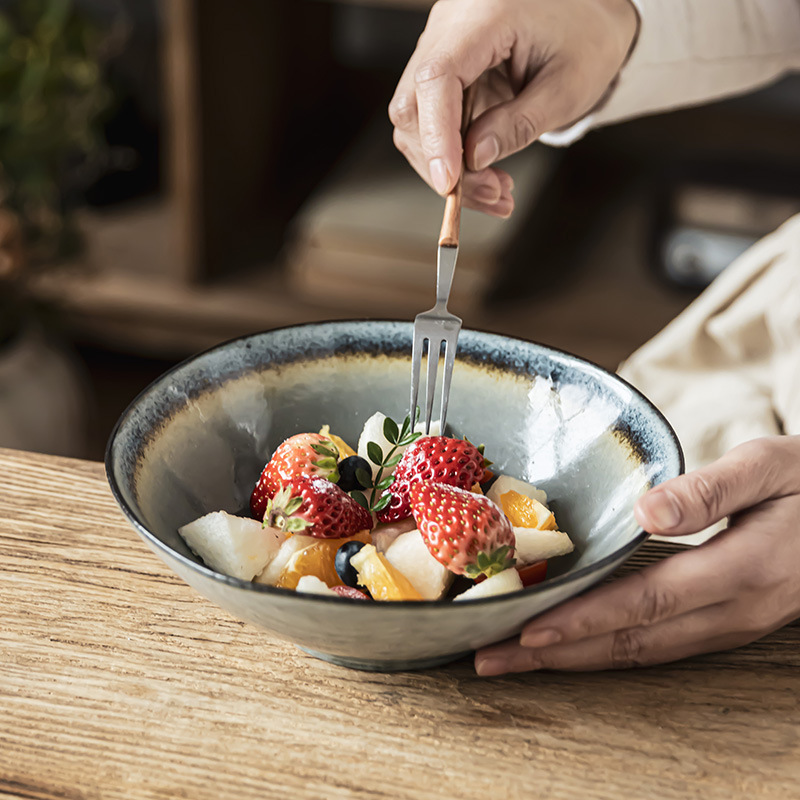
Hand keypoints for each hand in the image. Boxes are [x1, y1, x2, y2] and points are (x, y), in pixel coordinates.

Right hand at [389, 0, 637, 216]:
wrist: (591, 13)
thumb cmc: (586, 39)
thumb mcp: (566, 89)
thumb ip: (518, 124)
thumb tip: (474, 160)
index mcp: (485, 14)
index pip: (437, 77)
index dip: (437, 135)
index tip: (449, 182)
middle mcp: (451, 23)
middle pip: (414, 104)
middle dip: (442, 162)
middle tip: (490, 194)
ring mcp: (442, 44)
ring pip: (417, 120)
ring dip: (449, 166)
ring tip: (496, 190)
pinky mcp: (445, 67)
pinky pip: (432, 120)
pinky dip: (454, 156)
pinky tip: (486, 175)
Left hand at [475, 435, 799, 674]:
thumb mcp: (772, 467)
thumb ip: (711, 490)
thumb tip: (649, 511)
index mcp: (741, 571)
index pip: (645, 604)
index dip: (583, 621)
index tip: (528, 633)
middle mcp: (732, 611)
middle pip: (631, 643)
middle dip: (557, 656)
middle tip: (492, 659)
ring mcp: (730, 624)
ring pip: (641, 653)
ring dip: (575, 659)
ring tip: (518, 659)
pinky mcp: (724, 622)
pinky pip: (656, 644)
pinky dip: (606, 648)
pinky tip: (574, 644)